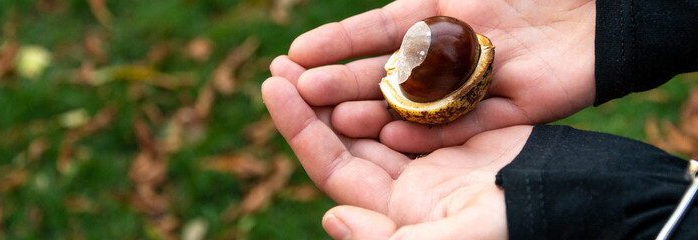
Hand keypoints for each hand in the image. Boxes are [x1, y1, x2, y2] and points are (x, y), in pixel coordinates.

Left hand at [262, 71, 532, 237]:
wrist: (583, 203)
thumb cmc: (522, 224)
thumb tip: (329, 217)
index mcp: (401, 210)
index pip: (335, 166)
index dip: (300, 128)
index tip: (273, 86)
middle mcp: (410, 182)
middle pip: (348, 138)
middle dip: (312, 100)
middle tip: (279, 64)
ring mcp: (435, 152)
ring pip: (376, 111)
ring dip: (343, 82)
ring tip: (306, 54)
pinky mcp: (461, 124)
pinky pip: (415, 95)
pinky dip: (389, 73)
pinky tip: (366, 53)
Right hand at [283, 0, 595, 152]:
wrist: (608, 4)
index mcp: (439, 14)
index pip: (376, 30)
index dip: (335, 42)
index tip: (294, 55)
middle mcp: (450, 52)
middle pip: (386, 72)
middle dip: (340, 80)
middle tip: (298, 90)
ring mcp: (476, 83)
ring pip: (415, 105)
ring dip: (373, 111)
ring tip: (333, 118)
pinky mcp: (509, 111)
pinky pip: (462, 126)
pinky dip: (427, 133)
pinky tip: (390, 137)